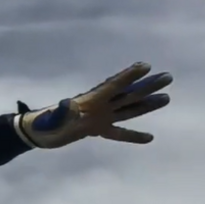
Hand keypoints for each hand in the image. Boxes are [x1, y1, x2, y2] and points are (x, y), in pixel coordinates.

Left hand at [16, 62, 172, 148]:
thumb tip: (69, 104)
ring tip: (166, 98)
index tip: (145, 65)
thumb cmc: (43, 125)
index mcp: (89, 101)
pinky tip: (149, 138)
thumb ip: (63, 112)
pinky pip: (119, 132)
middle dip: (147, 86)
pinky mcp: (96, 130)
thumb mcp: (52, 118)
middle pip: (127, 94)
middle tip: (168, 76)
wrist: (36, 134)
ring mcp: (99, 117)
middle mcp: (98, 106)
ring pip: (128, 110)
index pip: (112, 86)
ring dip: (147, 105)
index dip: (128, 75)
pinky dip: (133, 135)